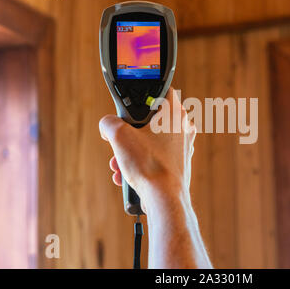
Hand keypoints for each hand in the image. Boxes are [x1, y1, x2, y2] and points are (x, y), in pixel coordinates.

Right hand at [99, 88, 195, 214]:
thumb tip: (107, 126)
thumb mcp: (118, 136)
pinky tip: (126, 175)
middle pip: (149, 119)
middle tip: (119, 143)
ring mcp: (182, 145)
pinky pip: (155, 156)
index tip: (130, 106)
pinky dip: (140, 163)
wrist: (164, 199)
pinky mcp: (178, 162)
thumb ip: (108, 122)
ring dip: (130, 151)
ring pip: (150, 140)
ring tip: (119, 164)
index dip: (141, 95)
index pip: (159, 89)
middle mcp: (183, 126)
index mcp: (174, 112)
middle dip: (129, 133)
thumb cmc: (149, 165)